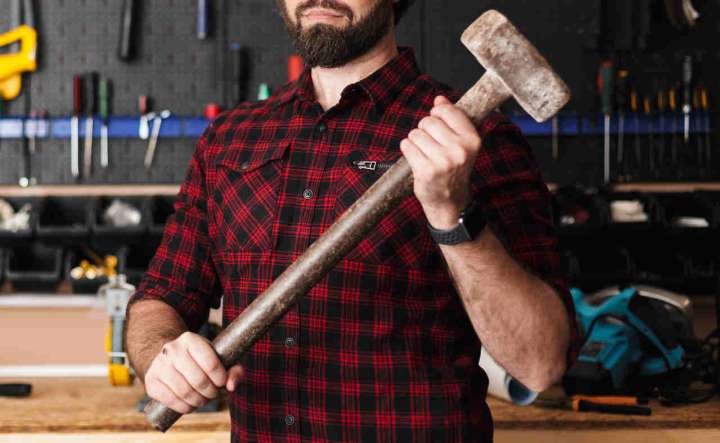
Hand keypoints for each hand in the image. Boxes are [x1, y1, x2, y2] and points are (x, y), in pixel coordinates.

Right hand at [144, 331, 244, 413]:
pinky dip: (185, 407)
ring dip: (199, 401)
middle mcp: (172, 349)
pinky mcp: (151, 381)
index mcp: (191, 339)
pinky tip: (190, 404)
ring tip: (204, 399)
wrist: (170, 359)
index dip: (221, 379)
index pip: (211, 364)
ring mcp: (159, 365)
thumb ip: (234, 370)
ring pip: (185, 392)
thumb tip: (231, 386)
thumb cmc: (201, 360)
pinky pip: (171, 401)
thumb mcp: (219, 358)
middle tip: (214, 394)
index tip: (222, 383)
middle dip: (211, 392)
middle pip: (199, 380)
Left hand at [400, 95, 481, 229]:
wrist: (450, 201)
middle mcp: (459, 150)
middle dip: (424, 129)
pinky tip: (417, 159)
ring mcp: (442, 161)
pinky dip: (408, 149)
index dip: (437, 114)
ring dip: (416, 141)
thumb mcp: (461, 143)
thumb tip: (439, 99)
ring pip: (416, 133)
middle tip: (430, 144)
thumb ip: (452, 118)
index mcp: (472, 139)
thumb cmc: (454, 169)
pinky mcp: (425, 171)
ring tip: (425, 153)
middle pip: (428, 121)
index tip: (439, 125)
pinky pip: (407, 146)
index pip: (447, 111)